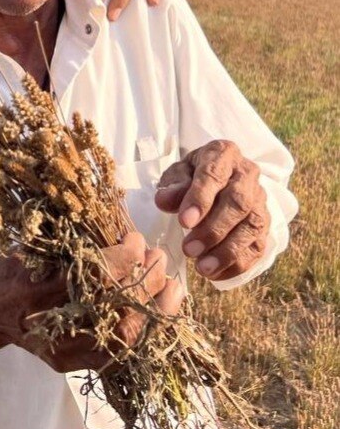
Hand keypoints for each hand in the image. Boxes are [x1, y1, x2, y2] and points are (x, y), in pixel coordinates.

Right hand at [0, 233, 183, 372]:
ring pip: (126, 338)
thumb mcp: (29, 244)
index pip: (95, 275)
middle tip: (156, 256)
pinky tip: (161, 313)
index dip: (125, 257)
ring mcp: (63, 350)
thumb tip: (115, 220)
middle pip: (117, 307)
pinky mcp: (72, 363)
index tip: (134, 238)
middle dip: (146, 279)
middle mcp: (51, 324)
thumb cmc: (4, 269)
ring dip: (157, 309)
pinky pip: (121, 355)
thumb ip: (69, 238)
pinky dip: (148, 334)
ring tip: (170, 285)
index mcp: (35, 287)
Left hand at [154, 141, 269, 281]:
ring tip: (202, 267)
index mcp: (224, 154)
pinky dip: (238, 264)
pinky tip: (216, 274)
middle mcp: (248, 175)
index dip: (200, 199)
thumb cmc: (193, 176)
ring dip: (227, 251)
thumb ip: (172, 185)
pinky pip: (258, 247)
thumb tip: (164, 201)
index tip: (184, 222)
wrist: (220, 179)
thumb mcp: (178, 173)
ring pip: (252, 227)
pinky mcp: (264, 225)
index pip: (215, 174)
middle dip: (213, 229)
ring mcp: (260, 201)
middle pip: (238, 203)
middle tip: (188, 249)